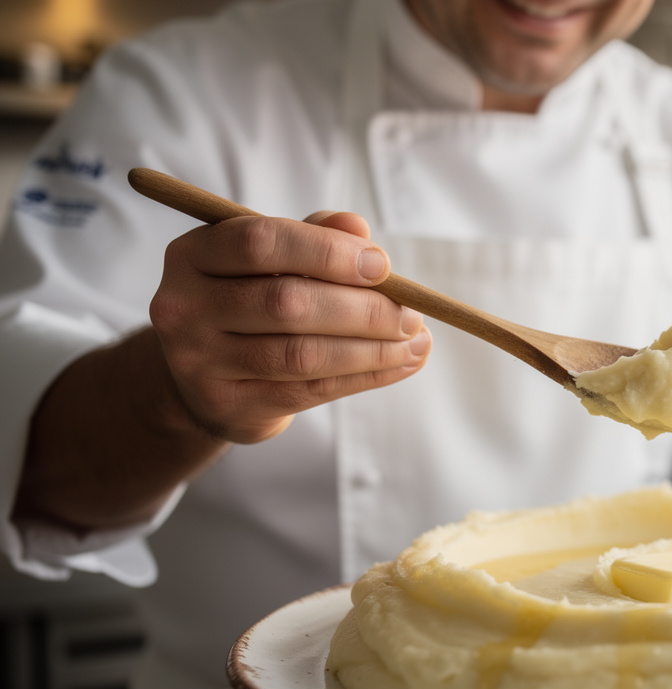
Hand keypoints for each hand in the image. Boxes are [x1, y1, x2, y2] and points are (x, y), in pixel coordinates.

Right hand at [149, 210, 430, 442]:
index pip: (259, 242)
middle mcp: (183, 307)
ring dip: (373, 349)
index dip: (327, 252)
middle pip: (287, 303)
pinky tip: (400, 364)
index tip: (382, 266)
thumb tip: (357, 228)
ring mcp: (199, 362)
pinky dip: (366, 376)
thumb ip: (314, 237)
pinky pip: (310, 391)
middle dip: (363, 309)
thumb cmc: (250, 301)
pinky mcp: (228, 406)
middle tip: (412, 313)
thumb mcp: (272, 262)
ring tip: (415, 341)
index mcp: (192, 254)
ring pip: (303, 354)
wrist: (204, 379)